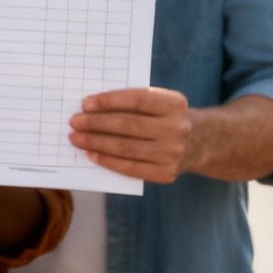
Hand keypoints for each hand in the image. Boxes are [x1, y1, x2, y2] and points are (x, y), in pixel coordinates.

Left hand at [69, 87, 197, 182]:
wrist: (197, 143)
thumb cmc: (164, 118)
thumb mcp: (158, 103)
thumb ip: (132, 103)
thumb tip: (91, 108)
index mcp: (174, 104)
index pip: (137, 100)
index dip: (109, 101)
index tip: (85, 103)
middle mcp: (176, 128)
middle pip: (128, 125)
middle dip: (96, 123)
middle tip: (74, 122)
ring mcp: (172, 153)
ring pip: (126, 147)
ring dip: (95, 142)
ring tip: (76, 138)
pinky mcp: (166, 173)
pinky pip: (130, 167)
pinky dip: (107, 160)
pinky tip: (91, 154)